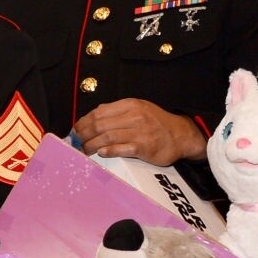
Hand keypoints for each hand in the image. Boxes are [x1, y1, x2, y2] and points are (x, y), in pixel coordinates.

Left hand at [73, 99, 205, 165]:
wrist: (181, 135)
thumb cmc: (157, 123)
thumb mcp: (139, 109)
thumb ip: (118, 111)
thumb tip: (93, 115)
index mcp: (130, 105)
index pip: (98, 112)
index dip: (83, 122)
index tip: (75, 130)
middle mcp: (134, 116)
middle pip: (98, 125)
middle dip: (82, 135)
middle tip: (76, 142)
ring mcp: (138, 131)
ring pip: (105, 137)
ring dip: (90, 145)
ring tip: (84, 150)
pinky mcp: (143, 147)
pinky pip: (119, 149)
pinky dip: (107, 151)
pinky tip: (100, 153)